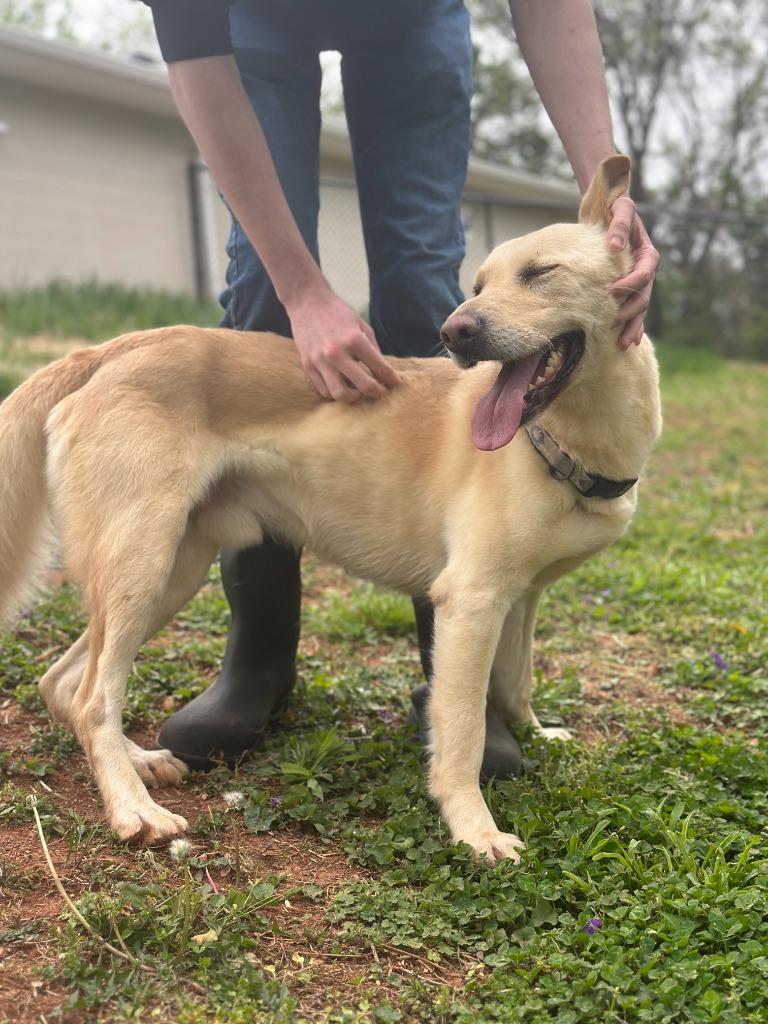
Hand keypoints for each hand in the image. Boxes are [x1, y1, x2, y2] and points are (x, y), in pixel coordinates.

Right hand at [287, 286, 400, 401]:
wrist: (307, 302)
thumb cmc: (338, 314)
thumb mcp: (362, 326)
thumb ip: (373, 351)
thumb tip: (383, 374)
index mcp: (355, 340)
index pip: (380, 368)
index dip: (392, 380)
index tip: (396, 385)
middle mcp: (337, 353)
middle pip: (364, 387)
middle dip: (378, 392)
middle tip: (381, 391)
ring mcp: (320, 361)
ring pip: (341, 395)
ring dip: (354, 397)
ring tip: (359, 390)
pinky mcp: (308, 366)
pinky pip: (325, 390)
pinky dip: (336, 392)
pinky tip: (343, 384)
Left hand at [606, 197, 659, 349]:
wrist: (608, 213)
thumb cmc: (615, 208)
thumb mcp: (621, 208)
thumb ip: (620, 224)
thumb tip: (614, 247)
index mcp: (647, 255)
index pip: (643, 274)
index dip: (630, 284)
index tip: (612, 292)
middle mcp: (645, 272)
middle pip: (643, 297)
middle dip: (630, 312)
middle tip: (612, 322)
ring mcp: (637, 284)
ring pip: (639, 309)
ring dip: (632, 327)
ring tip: (622, 344)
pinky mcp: (626, 291)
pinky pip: (632, 312)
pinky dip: (630, 327)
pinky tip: (626, 343)